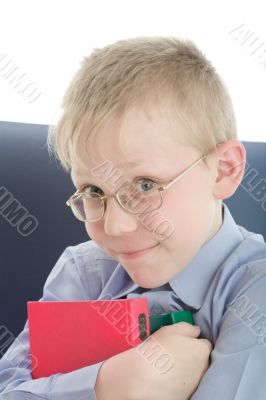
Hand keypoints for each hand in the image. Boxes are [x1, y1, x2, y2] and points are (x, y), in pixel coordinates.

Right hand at [94, 322, 211, 399]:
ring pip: (193, 373)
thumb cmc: (156, 350)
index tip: (181, 343)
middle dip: (190, 356)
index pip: (204, 344)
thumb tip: (196, 331)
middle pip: (200, 359)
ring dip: (185, 369)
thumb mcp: (171, 329)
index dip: (192, 342)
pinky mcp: (186, 395)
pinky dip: (178, 382)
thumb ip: (188, 328)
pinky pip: (184, 385)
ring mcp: (195, 384)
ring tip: (167, 367)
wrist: (141, 379)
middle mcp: (203, 368)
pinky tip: (165, 379)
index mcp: (202, 350)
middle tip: (173, 353)